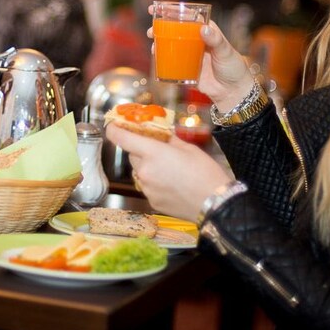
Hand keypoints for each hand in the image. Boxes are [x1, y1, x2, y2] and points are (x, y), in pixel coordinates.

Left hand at [106, 124, 230, 219]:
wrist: (216, 205)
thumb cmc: (206, 174)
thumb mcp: (189, 148)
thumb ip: (170, 140)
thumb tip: (162, 135)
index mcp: (152, 153)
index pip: (121, 138)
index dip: (114, 129)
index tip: (113, 125)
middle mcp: (145, 171)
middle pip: (132, 155)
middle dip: (141, 150)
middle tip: (158, 149)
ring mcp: (146, 188)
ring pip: (139, 171)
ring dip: (148, 167)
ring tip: (169, 169)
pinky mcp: (152, 201)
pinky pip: (147, 186)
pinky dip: (154, 182)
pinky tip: (171, 183)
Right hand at [146, 17, 253, 110]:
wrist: (233, 92)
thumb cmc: (234, 68)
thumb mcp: (226, 51)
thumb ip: (215, 40)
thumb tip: (203, 29)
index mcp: (207, 31)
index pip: (189, 17)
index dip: (174, 11)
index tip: (159, 7)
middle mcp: (197, 41)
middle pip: (176, 30)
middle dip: (161, 27)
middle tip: (151, 30)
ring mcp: (191, 55)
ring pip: (172, 45)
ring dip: (160, 43)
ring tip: (152, 43)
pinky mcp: (187, 68)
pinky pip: (172, 62)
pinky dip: (163, 59)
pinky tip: (156, 57)